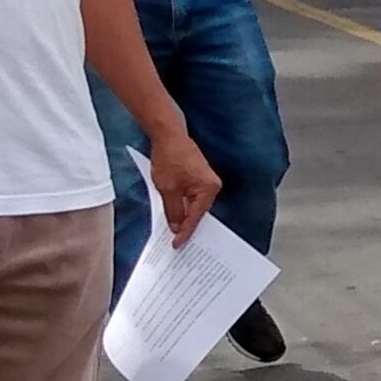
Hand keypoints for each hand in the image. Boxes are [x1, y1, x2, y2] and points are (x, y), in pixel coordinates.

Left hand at [148, 131, 220, 247]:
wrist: (168, 135)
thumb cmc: (169, 158)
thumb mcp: (167, 189)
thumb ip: (173, 211)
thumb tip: (176, 227)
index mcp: (208, 188)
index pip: (196, 217)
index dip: (185, 232)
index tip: (177, 244)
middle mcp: (212, 185)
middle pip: (198, 212)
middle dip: (186, 225)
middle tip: (176, 241)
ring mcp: (207, 180)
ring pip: (195, 205)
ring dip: (184, 215)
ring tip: (173, 229)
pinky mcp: (199, 177)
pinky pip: (192, 197)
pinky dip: (184, 205)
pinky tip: (175, 212)